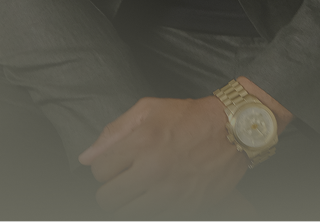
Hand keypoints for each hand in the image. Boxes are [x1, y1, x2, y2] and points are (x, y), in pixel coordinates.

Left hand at [78, 95, 247, 219]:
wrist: (232, 130)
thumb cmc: (190, 117)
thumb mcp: (148, 109)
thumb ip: (114, 131)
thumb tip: (87, 156)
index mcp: (142, 142)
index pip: (99, 170)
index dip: (102, 166)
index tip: (113, 163)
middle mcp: (154, 170)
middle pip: (108, 198)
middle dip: (110, 189)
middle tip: (122, 179)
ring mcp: (170, 192)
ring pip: (126, 213)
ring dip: (126, 202)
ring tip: (137, 188)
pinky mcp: (186, 207)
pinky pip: (152, 217)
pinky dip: (148, 209)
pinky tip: (154, 194)